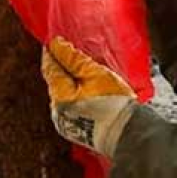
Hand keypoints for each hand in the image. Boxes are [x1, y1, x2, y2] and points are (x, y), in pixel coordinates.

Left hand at [41, 36, 137, 158]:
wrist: (126, 135)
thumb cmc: (113, 104)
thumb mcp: (94, 74)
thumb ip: (73, 58)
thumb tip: (56, 45)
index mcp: (59, 97)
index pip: (50, 69)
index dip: (52, 54)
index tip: (54, 42)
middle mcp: (56, 112)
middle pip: (55, 82)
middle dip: (60, 68)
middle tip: (69, 53)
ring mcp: (64, 123)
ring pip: (62, 95)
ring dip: (68, 82)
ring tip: (81, 71)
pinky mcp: (73, 130)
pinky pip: (68, 106)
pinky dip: (74, 95)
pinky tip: (86, 90)